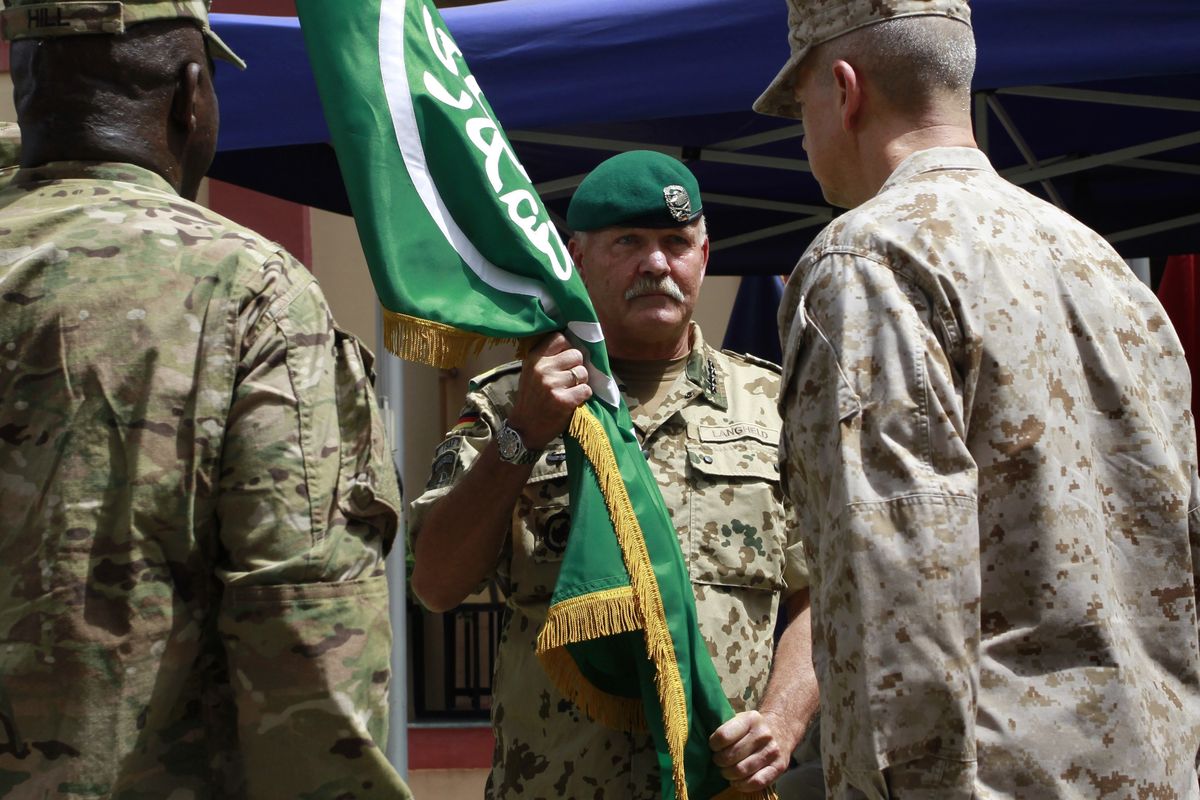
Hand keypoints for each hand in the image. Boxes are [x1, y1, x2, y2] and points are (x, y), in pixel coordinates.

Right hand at [507, 332, 592, 449]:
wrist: (525, 427)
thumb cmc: (531, 398)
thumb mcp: (532, 372)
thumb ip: (548, 358)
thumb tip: (574, 345)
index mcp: (535, 359)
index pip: (560, 339)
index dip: (568, 348)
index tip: (567, 359)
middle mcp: (543, 369)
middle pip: (576, 355)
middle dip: (578, 366)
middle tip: (571, 378)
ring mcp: (553, 385)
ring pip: (583, 373)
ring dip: (582, 382)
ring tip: (571, 390)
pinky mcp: (564, 401)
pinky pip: (586, 390)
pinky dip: (584, 395)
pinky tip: (574, 400)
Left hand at [709, 710, 790, 793]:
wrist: (781, 729)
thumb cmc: (752, 727)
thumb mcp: (740, 718)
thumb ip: (726, 728)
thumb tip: (703, 742)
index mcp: (750, 719)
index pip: (723, 736)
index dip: (714, 744)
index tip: (714, 746)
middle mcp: (763, 734)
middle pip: (731, 755)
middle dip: (719, 761)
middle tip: (718, 760)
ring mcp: (772, 752)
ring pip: (741, 771)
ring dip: (728, 774)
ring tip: (726, 770)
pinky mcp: (779, 768)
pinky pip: (756, 782)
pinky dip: (742, 785)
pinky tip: (737, 781)